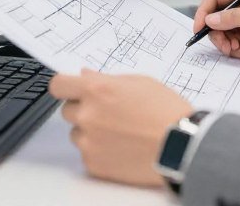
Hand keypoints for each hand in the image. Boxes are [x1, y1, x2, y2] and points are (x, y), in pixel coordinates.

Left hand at [49, 69, 192, 186]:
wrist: (181, 146)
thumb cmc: (166, 111)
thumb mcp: (139, 82)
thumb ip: (107, 79)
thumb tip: (84, 75)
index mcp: (96, 90)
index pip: (58, 85)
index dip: (65, 87)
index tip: (71, 90)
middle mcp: (87, 115)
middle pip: (67, 110)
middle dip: (83, 109)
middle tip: (108, 113)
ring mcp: (88, 141)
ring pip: (77, 133)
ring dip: (90, 132)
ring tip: (119, 133)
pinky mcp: (93, 163)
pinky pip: (87, 153)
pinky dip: (100, 151)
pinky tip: (122, 147)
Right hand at [192, 0, 239, 63]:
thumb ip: (235, 17)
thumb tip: (211, 19)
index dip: (204, 12)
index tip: (199, 28)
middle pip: (216, 20)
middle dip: (216, 34)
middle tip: (224, 45)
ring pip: (223, 35)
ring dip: (226, 45)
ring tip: (237, 51)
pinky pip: (234, 47)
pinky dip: (235, 53)